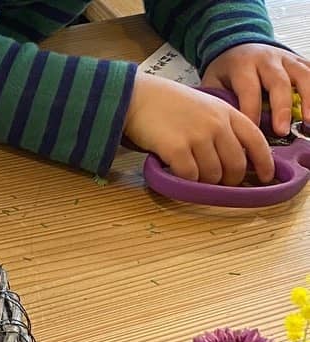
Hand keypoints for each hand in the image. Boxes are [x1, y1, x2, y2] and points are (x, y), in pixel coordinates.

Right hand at [124, 73, 273, 185]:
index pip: (257, 141)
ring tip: (194, 176)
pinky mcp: (177, 148)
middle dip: (229, 180)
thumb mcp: (205, 105)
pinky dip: (186, 180)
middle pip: (236, 165)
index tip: (265, 177)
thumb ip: (223, 125)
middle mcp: (217, 124)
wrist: (138, 96)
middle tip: (219, 183)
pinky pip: (190, 176)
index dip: (264, 163)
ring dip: (205, 182)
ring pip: (213, 175)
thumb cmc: (167, 103)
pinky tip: (178, 173)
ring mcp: (198, 136)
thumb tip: (233, 156)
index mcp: (227, 112)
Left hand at [203, 43, 309, 135]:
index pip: (249, 90)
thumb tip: (225, 128)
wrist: (238, 46)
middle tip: (282, 131)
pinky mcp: (299, 60)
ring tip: (309, 121)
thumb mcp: (213, 82)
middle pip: (278, 82)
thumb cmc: (226, 71)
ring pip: (303, 75)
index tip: (253, 133)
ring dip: (309, 99)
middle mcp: (266, 59)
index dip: (252, 112)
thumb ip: (219, 100)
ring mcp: (287, 58)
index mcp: (242, 65)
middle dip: (281, 108)